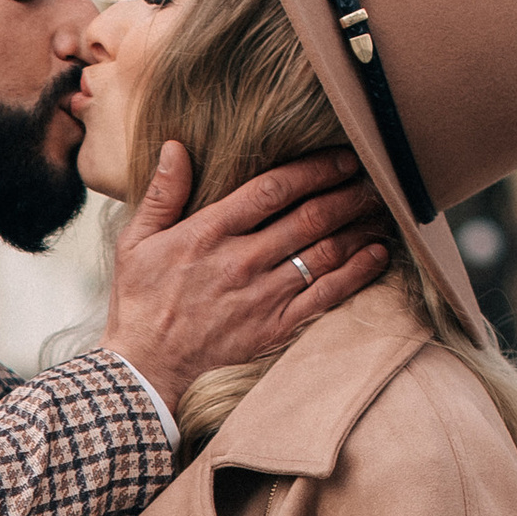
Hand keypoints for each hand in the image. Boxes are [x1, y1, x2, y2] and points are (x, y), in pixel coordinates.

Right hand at [103, 142, 390, 416]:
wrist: (145, 368)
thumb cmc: (140, 302)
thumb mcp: (136, 242)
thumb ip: (162, 194)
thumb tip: (177, 146)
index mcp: (209, 233)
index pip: (273, 189)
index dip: (314, 169)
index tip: (340, 158)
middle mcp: (242, 261)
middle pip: (309, 217)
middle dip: (347, 193)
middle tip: (374, 177)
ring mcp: (262, 296)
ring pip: (324, 252)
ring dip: (358, 226)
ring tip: (380, 207)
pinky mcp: (274, 327)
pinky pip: (326, 295)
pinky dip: (356, 272)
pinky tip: (376, 255)